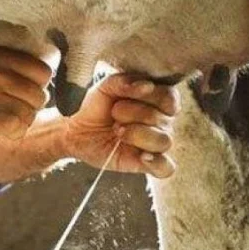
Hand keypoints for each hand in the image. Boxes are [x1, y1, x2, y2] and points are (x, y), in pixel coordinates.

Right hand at [0, 47, 51, 139]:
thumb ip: (9, 70)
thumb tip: (44, 88)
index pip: (44, 72)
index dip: (37, 89)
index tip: (21, 98)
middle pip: (39, 96)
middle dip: (29, 110)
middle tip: (9, 115)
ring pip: (28, 114)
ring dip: (19, 125)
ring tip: (1, 124)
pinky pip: (13, 126)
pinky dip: (11, 133)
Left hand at [64, 74, 180, 177]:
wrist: (79, 131)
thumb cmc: (98, 107)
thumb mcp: (105, 87)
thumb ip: (124, 81)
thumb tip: (146, 86)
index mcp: (158, 100)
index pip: (169, 98)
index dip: (150, 97)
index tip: (124, 97)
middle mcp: (162, 122)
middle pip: (163, 119)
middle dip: (133, 114)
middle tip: (114, 114)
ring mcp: (156, 144)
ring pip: (164, 141)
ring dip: (138, 135)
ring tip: (118, 132)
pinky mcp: (146, 164)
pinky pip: (166, 168)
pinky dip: (157, 162)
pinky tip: (142, 156)